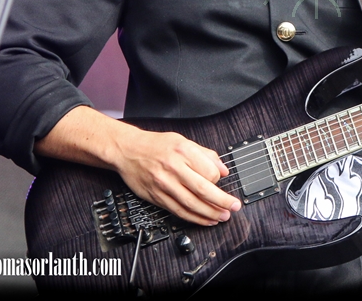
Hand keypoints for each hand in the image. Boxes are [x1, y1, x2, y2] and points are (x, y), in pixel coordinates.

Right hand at [112, 124, 241, 227]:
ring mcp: (164, 184)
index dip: (219, 179)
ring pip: (191, 204)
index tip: (222, 181)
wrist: (127, 151)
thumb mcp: (183, 140)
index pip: (209, 171)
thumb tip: (223, 169)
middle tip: (234, 207)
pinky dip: (194, 218)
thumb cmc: (155, 145)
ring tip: (223, 217)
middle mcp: (174, 168)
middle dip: (222, 201)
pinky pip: (178, 211)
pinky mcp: (157, 197)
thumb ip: (205, 154)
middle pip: (203, 189)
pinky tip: (205, 220)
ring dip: (210, 213)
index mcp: (183, 151)